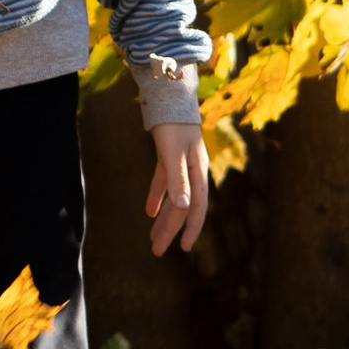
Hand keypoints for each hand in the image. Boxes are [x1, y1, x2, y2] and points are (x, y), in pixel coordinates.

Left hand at [146, 124, 210, 256]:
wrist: (169, 97)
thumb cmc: (173, 126)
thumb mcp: (174, 154)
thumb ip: (178, 179)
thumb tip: (183, 208)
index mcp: (198, 172)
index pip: (197, 207)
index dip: (191, 228)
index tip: (183, 248)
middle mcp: (192, 172)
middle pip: (182, 207)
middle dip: (170, 230)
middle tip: (157, 251)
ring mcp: (181, 166)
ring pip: (173, 198)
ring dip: (163, 218)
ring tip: (153, 238)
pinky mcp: (169, 159)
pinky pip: (164, 184)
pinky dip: (157, 197)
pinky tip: (149, 212)